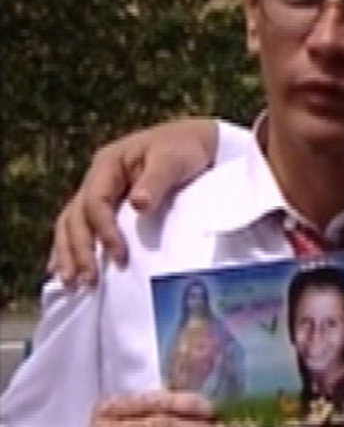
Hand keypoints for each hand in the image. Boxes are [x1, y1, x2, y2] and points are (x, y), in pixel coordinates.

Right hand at [48, 119, 218, 287]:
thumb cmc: (184, 148)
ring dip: (68, 253)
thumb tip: (138, 205)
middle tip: (86, 281)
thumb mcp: (172, 160)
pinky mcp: (109, 204)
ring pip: (71, 224)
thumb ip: (155, 182)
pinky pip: (81, 227)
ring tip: (70, 284)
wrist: (196, 142)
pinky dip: (71, 248)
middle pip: (75, 217)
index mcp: (108, 164)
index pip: (95, 202)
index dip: (104, 232)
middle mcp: (97, 178)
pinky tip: (65, 270)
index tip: (119, 257)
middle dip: (78, 250)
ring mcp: (100, 191)